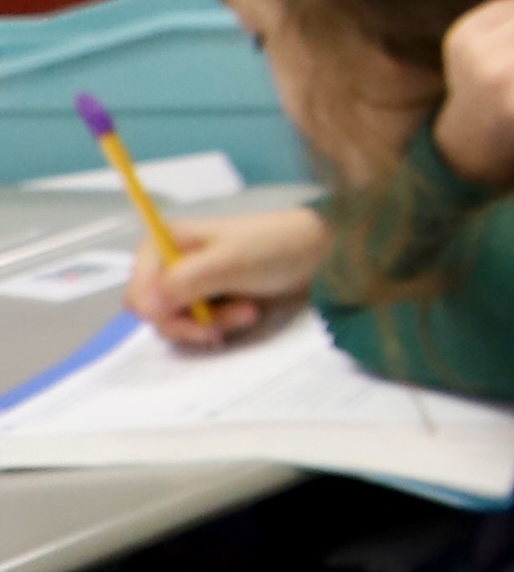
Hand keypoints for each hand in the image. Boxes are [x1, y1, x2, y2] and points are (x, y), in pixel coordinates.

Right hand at [130, 204, 326, 350]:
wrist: (317, 253)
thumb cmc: (273, 247)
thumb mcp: (228, 262)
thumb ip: (183, 282)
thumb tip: (145, 308)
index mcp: (163, 244)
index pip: (137, 292)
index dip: (158, 311)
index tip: (191, 318)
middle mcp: (169, 265)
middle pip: (155, 314)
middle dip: (192, 321)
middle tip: (235, 316)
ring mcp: (188, 286)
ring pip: (177, 325)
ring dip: (212, 324)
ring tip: (248, 312)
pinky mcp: (208, 302)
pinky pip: (198, 328)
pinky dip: (221, 326)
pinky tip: (248, 315)